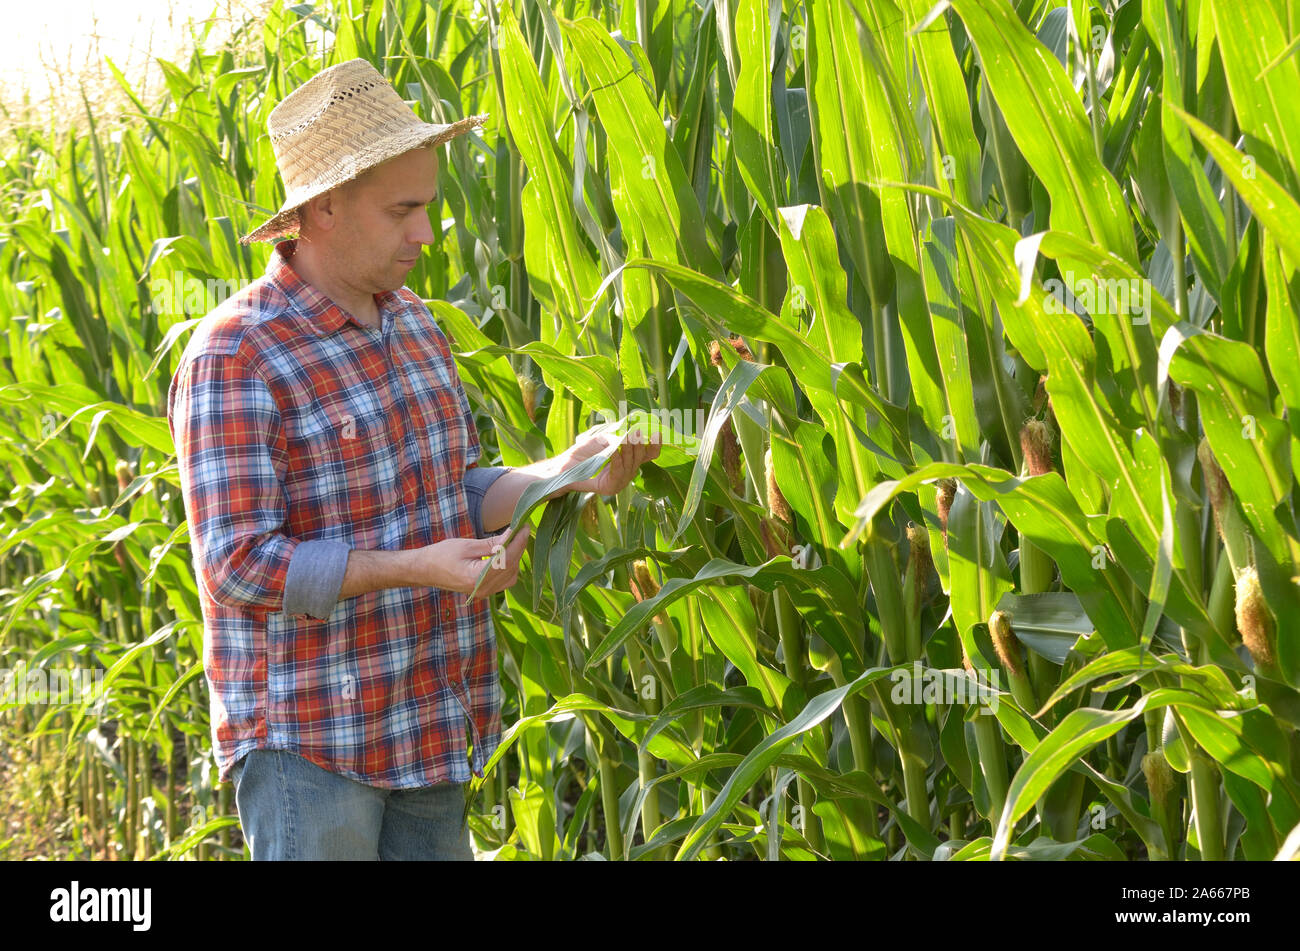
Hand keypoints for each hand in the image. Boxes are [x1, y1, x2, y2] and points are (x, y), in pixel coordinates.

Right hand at [412, 526, 530, 597]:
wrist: (425, 570)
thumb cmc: (441, 555)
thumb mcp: (467, 545)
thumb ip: (492, 543)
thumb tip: (513, 533)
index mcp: (476, 577)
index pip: (507, 560)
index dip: (519, 542)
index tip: (525, 526)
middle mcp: (483, 589)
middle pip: (511, 567)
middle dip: (519, 547)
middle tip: (521, 528)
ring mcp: (485, 593)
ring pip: (512, 575)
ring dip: (515, 556)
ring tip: (514, 538)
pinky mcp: (485, 591)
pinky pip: (505, 580)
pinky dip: (509, 566)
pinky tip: (506, 552)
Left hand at [564, 426, 660, 496]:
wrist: (564, 466)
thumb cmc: (583, 452)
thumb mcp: (601, 439)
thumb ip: (615, 436)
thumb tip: (629, 434)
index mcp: (628, 461)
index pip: (648, 455)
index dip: (654, 446)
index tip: (658, 433)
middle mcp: (627, 472)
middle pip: (640, 457)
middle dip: (638, 444)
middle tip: (636, 432)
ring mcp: (620, 481)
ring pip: (630, 464)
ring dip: (628, 450)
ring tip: (626, 438)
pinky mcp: (611, 487)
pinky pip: (618, 471)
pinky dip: (617, 460)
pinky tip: (614, 451)